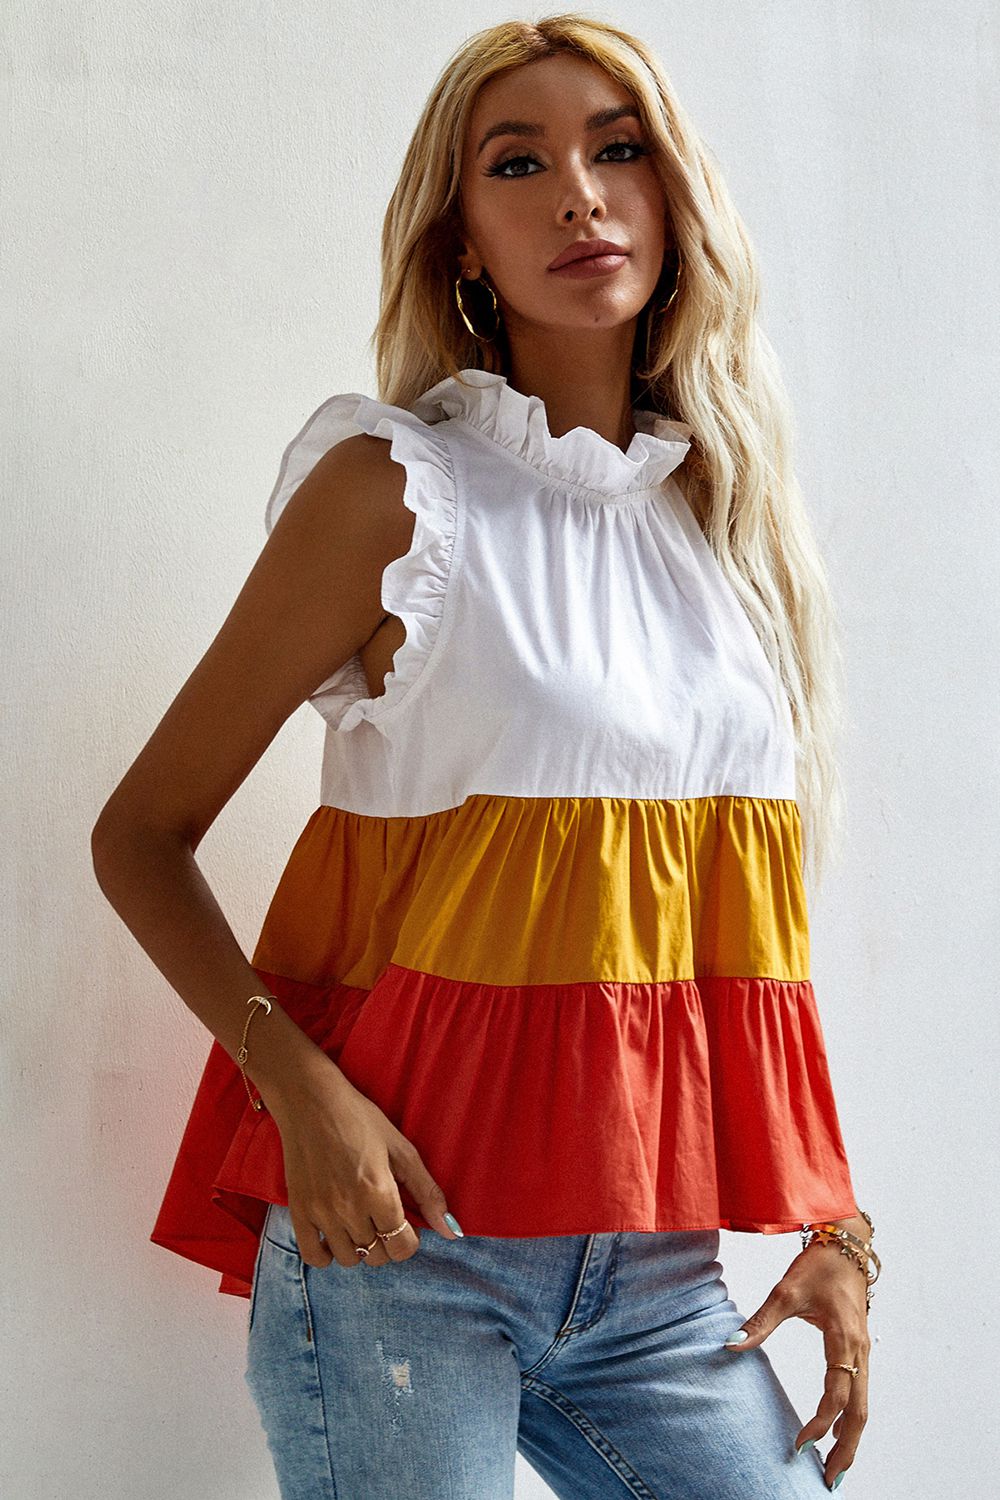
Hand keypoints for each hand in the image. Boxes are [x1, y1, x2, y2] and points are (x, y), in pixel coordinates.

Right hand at [266, 1055, 462, 1268]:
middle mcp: (349, 1207)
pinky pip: (314, 1257)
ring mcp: (321, 1212)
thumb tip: (452, 1231)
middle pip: (377, 1256)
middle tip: (383, 1218)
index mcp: (379, 1191)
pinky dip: (327, 1254)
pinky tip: (335, 1235)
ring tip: (360, 1223)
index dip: (409, 1240)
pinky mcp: (299, 1210)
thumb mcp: (402, 1149)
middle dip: (387, 1243)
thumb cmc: (360, 1119)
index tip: (404, 1224)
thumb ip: (427, 1193)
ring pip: (348, 1259)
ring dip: (360, 1248)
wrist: (311, 1102)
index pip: (401, 1247)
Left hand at [723, 1221, 870, 1490]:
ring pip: (864, 1406)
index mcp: (844, 1338)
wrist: (848, 1243)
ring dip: (851, 1438)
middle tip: (829, 1480)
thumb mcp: (786, 1290)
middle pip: (861, 1412)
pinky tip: (837, 1433)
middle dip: (846, 1448)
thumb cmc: (818, 1265)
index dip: (820, 1422)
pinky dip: (852, 1419)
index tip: (799, 1444)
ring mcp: (864, 1352)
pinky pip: (861, 1393)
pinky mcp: (860, 1350)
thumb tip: (729, 1344)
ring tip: (835, 1468)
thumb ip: (760, 1322)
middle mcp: (860, 1351)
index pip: (837, 1393)